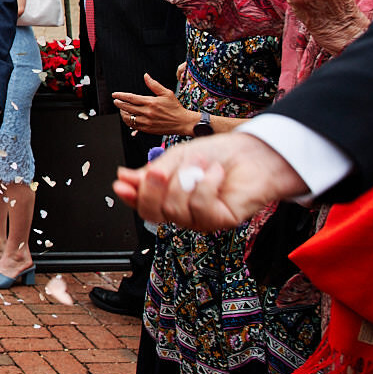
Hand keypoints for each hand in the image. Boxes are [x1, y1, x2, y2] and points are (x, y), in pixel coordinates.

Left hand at [112, 73, 195, 135]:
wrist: (183, 123)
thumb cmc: (175, 107)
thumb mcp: (166, 93)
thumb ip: (154, 85)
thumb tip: (145, 75)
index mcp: (151, 102)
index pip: (131, 98)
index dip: (121, 96)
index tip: (114, 94)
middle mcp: (147, 112)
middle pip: (127, 107)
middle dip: (119, 103)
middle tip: (116, 101)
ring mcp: (147, 122)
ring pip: (128, 118)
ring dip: (123, 113)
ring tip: (122, 109)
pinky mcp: (147, 129)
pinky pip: (133, 126)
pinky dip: (128, 121)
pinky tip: (128, 117)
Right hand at [113, 131, 308, 231]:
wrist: (251, 153)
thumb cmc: (216, 154)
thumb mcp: (176, 158)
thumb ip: (152, 171)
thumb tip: (123, 178)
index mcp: (167, 195)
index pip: (142, 203)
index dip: (130, 196)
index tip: (121, 184)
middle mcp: (181, 210)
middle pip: (153, 213)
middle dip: (153, 190)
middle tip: (158, 171)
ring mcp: (200, 218)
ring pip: (175, 210)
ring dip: (186, 180)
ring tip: (199, 161)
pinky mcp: (220, 220)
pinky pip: (201, 207)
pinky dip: (207, 184)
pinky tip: (215, 173)